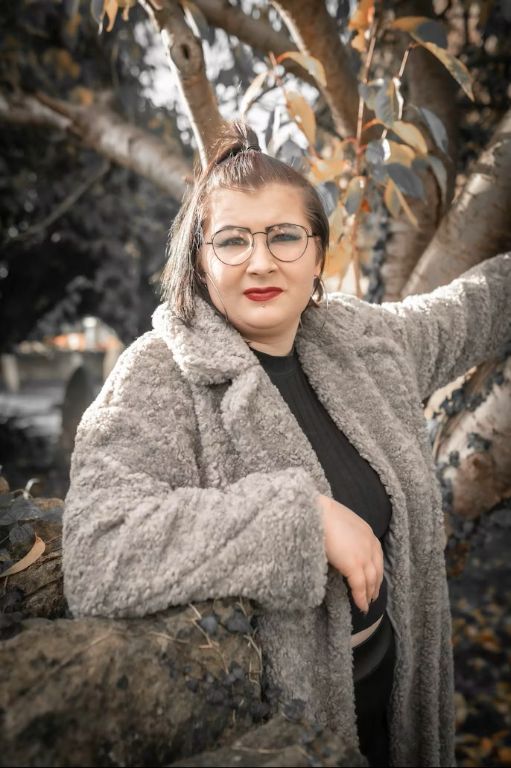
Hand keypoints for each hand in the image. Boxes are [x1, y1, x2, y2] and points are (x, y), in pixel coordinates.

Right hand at [316, 493, 383, 613]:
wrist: (317, 511)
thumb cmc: (321, 514)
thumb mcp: (339, 523)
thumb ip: (345, 536)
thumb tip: (340, 546)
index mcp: (367, 533)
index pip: (376, 556)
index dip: (375, 570)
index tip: (373, 580)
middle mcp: (370, 544)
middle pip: (376, 570)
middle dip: (375, 584)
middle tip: (372, 596)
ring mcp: (363, 555)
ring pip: (371, 580)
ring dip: (369, 594)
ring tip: (366, 604)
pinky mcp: (354, 565)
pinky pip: (360, 586)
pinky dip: (361, 598)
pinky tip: (361, 606)